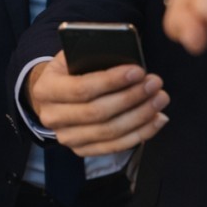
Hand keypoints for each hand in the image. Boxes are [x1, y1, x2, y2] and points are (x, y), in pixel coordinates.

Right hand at [28, 51, 168, 156]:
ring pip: (109, 132)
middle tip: (155, 83)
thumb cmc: (71, 69)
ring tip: (160, 98)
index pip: (81, 89)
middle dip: (131, 97)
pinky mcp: (82, 150)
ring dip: (141, 116)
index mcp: (46, 89)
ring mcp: (66, 138)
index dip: (112, 81)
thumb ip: (93, 55)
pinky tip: (158, 118)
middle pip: (97, 113)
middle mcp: (51, 117)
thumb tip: (128, 58)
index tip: (138, 71)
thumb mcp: (73, 55)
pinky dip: (141, 134)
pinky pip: (116, 147)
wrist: (55, 94)